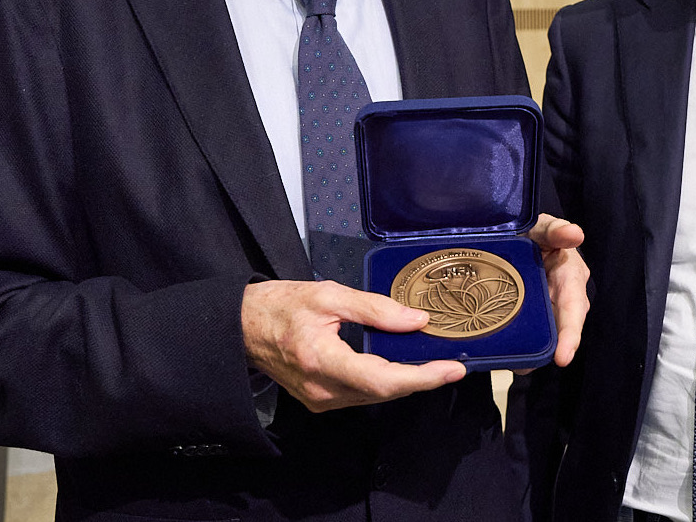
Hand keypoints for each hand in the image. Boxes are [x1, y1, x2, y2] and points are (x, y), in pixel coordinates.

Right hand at [241, 279, 466, 411]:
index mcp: (322, 360)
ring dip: (405, 381)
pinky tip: (400, 366)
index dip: (423, 377)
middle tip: (452, 364)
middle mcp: (322, 390)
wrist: (243, 328)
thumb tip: (416, 321)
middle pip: (385, 391)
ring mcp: (320, 400)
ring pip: (375, 396)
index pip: (384, 379)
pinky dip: (385, 382)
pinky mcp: (320, 401)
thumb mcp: (329, 295)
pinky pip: (362, 395)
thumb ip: (375, 308)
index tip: (453, 369)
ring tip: (432, 363)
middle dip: (421, 378)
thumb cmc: (280, 306)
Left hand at [523, 213, 588, 368]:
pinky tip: (507, 355)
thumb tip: (576, 234)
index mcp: (570, 277)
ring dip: (532, 353)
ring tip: (515, 364)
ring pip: (545, 336)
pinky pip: (531, 335)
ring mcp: (549, 310)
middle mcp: (564, 298)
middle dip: (548, 349)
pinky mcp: (534, 317)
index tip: (563, 357)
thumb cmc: (537, 233)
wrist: (519, 239)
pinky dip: (521, 347)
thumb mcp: (543, 228)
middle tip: (526, 366)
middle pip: (560, 330)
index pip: (573, 307)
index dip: (569, 334)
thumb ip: (556, 230)